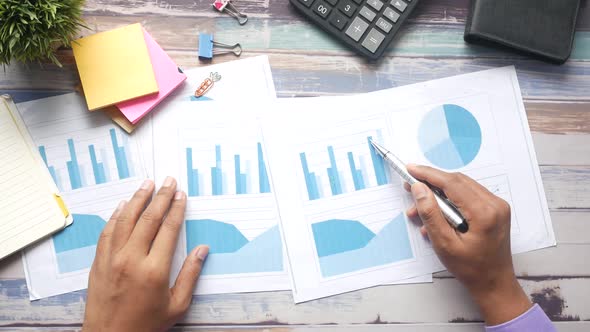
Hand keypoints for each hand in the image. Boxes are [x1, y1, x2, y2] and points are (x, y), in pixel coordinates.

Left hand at [83, 178, 208, 331]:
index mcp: (154, 270)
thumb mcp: (177, 305)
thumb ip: (190, 275)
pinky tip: (123, 205)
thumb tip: (202, 250)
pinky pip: (108, 232)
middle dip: (160, 197)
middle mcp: (132, 259)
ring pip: (125, 220)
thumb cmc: (146, 324)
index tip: (181, 195)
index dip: (176, 209)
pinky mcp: (99, 262)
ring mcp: (112, 259)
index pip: (168, 229)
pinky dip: (116, 216)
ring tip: (147, 184)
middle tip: (168, 181)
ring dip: (137, 199)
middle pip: (148, 219)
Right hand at [405, 165, 530, 325]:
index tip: (410, 169)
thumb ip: (431, 214)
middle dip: (431, 183)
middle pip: (457, 182)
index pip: (452, 183)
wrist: (494, 283)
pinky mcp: (494, 210)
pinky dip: (450, 201)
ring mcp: (497, 206)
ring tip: (419, 210)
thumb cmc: (471, 269)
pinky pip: (468, 196)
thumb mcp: (445, 244)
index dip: (429, 174)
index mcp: (484, 213)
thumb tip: (419, 189)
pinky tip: (436, 216)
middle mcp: (495, 204)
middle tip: (410, 188)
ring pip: (462, 187)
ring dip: (439, 194)